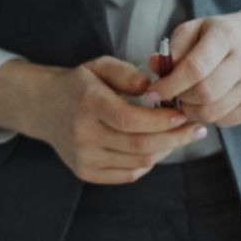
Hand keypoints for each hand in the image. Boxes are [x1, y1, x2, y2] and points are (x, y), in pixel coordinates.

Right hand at [0, 56, 206, 183]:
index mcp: (88, 103)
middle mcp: (83, 134)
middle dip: (174, 139)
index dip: (162, 120)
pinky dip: (148, 162)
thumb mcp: (100, 66)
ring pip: (138, 162)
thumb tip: (153, 87)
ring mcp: (84, 158)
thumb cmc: (79, 85)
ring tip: (178, 136)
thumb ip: (127, 73)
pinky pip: (128, 174)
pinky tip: (155, 148)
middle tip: (195, 129)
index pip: (130, 119)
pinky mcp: (86, 173)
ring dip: (165, 150)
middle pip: (139, 145)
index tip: (183, 114)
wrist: (44, 108)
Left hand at [150, 1, 240, 127]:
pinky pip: (225, 121)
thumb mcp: (197, 29)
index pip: (194, 68)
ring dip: (192, 111)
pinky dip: (209, 116)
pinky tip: (207, 102)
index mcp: (226, 36)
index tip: (153, 92)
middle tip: (173, 94)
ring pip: (213, 113)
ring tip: (186, 100)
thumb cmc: (223, 34)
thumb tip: (155, 67)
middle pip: (204, 94)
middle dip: (180, 99)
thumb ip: (174, 48)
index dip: (169, 84)